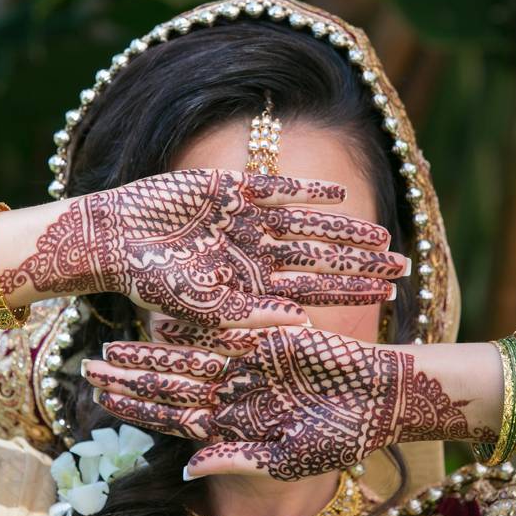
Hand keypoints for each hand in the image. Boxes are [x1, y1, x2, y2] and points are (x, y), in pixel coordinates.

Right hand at [0, 169, 408, 327]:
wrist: (113, 238)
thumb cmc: (150, 282)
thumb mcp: (202, 305)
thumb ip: (251, 314)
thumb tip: (302, 326)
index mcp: (252, 284)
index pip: (313, 290)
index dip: (351, 292)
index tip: (389, 296)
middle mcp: (256, 252)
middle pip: (321, 257)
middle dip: (360, 263)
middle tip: (403, 266)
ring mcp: (246, 220)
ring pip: (308, 224)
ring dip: (344, 229)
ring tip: (381, 235)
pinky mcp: (231, 188)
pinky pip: (277, 189)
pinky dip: (307, 191)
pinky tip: (341, 194)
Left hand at [81, 320, 470, 480]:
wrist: (383, 397)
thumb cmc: (343, 436)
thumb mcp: (290, 457)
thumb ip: (238, 459)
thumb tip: (187, 470)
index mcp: (234, 428)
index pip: (173, 419)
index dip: (138, 410)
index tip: (102, 402)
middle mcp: (233, 396)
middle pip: (170, 386)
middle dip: (130, 379)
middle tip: (87, 369)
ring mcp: (247, 367)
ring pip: (187, 358)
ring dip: (150, 352)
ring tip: (111, 345)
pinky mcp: (267, 340)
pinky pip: (223, 330)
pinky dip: (194, 325)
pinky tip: (160, 317)